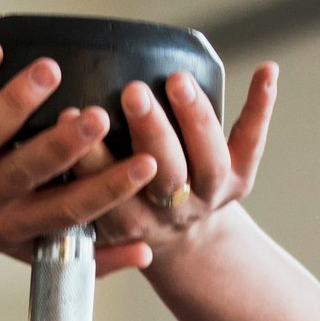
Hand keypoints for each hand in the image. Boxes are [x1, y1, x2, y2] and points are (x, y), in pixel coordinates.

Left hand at [0, 40, 159, 275]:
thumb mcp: (21, 243)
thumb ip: (82, 251)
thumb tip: (145, 253)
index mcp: (12, 226)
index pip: (65, 213)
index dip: (106, 193)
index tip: (145, 166)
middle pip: (22, 176)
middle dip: (62, 148)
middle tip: (95, 118)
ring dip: (14, 105)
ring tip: (48, 71)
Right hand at [78, 63, 278, 264]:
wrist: (181, 248)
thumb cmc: (128, 215)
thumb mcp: (92, 215)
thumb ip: (73, 180)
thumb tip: (55, 123)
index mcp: (123, 222)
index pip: (103, 192)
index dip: (90, 158)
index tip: (74, 119)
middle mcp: (167, 213)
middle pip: (162, 175)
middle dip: (149, 132)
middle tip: (132, 93)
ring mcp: (207, 196)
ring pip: (207, 160)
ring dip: (194, 118)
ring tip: (178, 81)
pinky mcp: (239, 180)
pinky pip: (251, 141)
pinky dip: (260, 105)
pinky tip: (265, 72)